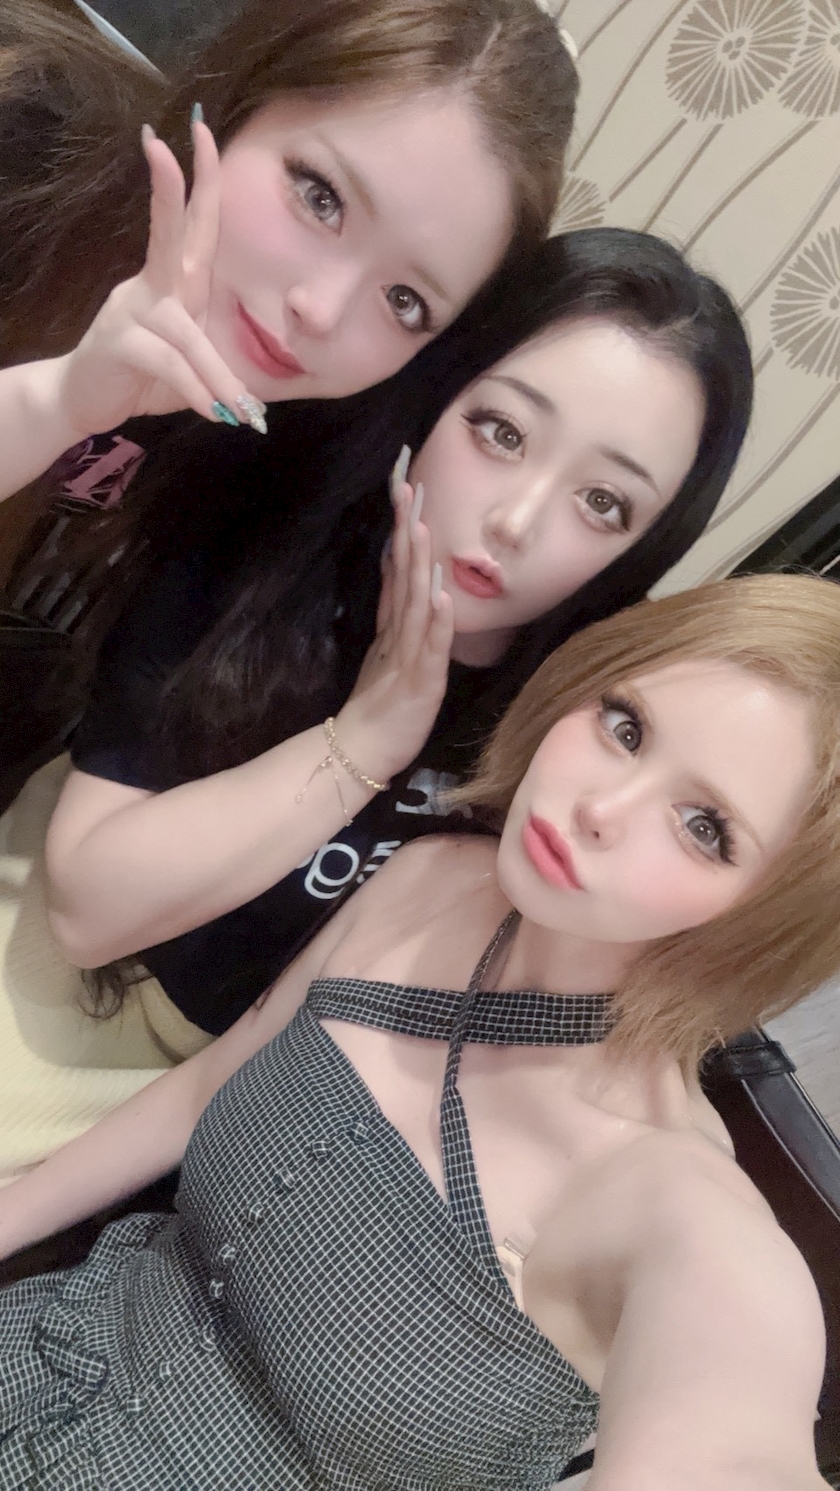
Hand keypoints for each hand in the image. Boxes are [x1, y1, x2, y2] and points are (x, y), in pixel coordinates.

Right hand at [54, 118, 264, 436]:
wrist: (83, 400)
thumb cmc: (141, 377)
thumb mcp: (186, 363)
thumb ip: (212, 362)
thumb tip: (249, 396)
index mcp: (172, 281)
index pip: (191, 224)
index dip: (200, 180)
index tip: (204, 129)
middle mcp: (152, 285)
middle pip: (174, 231)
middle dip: (186, 185)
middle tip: (199, 133)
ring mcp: (132, 310)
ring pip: (188, 333)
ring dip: (217, 376)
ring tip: (240, 411)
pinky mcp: (120, 342)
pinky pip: (168, 362)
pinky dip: (196, 390)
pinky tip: (213, 413)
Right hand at [336, 462, 454, 783]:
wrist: (360, 752)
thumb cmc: (379, 706)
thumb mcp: (386, 650)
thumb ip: (392, 609)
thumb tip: (397, 564)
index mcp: (393, 624)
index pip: (398, 567)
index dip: (402, 528)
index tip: (406, 487)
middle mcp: (398, 631)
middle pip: (403, 572)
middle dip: (408, 528)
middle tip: (408, 485)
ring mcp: (407, 655)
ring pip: (413, 601)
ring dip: (418, 563)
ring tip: (422, 526)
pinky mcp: (419, 682)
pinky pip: (428, 648)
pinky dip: (434, 621)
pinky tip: (438, 594)